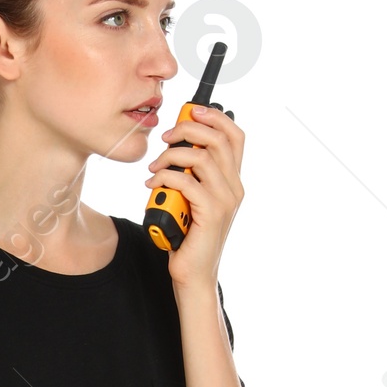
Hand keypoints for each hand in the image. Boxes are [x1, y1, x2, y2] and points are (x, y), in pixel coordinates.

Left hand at [145, 101, 244, 289]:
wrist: (193, 275)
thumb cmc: (188, 238)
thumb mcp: (192, 200)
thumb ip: (192, 176)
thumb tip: (176, 147)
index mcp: (233, 181)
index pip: (234, 136)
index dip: (214, 117)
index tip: (191, 111)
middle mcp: (234, 188)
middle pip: (217, 140)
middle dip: (188, 129)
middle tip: (166, 138)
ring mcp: (225, 201)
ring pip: (200, 158)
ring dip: (170, 156)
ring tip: (154, 168)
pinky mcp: (210, 214)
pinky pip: (186, 182)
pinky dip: (165, 178)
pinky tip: (152, 185)